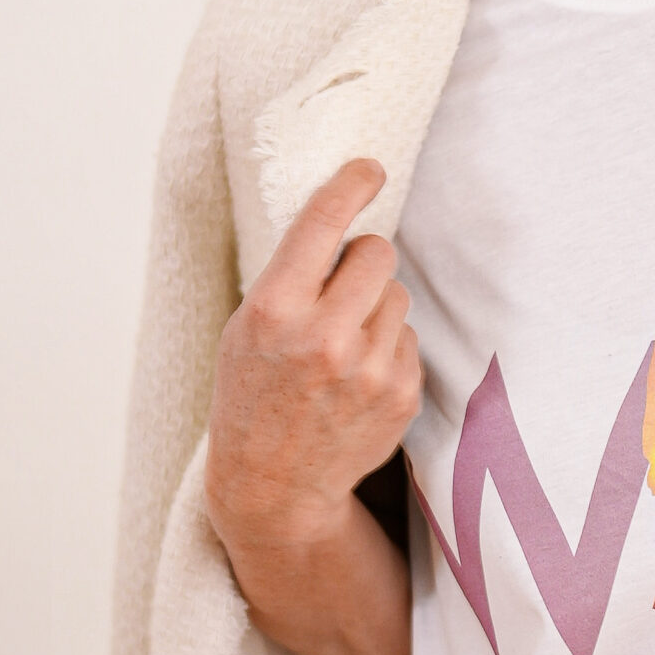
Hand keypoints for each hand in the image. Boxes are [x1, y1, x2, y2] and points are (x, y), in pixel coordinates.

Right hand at [203, 158, 420, 654]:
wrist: (274, 485)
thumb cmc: (252, 395)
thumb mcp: (245, 328)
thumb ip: (291, 278)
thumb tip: (347, 221)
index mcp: (274, 310)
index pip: (323, 224)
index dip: (351, 186)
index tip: (370, 168)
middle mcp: (325, 337)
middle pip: (379, 252)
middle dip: (364, 261)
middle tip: (341, 288)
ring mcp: (368, 369)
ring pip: (399, 294)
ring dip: (377, 306)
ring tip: (342, 344)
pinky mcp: (400, 394)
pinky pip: (409, 338)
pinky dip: (388, 347)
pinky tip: (357, 378)